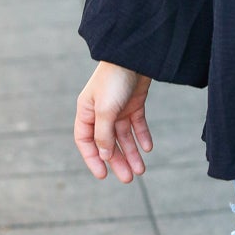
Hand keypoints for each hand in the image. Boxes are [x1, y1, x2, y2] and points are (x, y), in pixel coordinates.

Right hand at [74, 63, 153, 181]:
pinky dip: (142, 136)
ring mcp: (118, 108)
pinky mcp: (134, 104)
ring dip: (132, 153)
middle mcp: (100, 112)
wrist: (136, 55)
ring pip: (124, 137)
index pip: (86, 141)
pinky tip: (148, 149)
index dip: (93, 159)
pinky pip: (137, 125)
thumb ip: (104, 134)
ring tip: (141, 170)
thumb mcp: (106, 109)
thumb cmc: (114, 79)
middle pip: (108, 143)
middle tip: (128, 179)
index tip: (102, 175)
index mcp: (86, 112)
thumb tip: (104, 156)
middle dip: (118, 161)